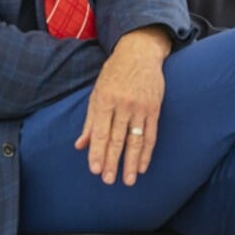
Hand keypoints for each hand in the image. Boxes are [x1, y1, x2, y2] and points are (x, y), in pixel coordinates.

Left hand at [74, 26, 170, 185]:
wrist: (140, 53)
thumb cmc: (114, 74)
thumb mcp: (97, 93)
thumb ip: (90, 121)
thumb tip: (80, 146)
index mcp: (105, 100)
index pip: (100, 132)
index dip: (97, 152)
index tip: (95, 170)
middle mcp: (123, 105)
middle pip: (117, 139)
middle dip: (113, 162)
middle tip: (109, 180)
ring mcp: (141, 107)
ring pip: (136, 140)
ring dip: (132, 162)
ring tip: (129, 180)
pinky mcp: (154, 108)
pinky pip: (151, 134)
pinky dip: (148, 151)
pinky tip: (144, 165)